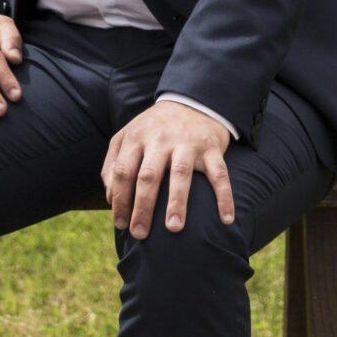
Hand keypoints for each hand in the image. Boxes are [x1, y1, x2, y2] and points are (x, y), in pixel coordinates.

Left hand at [103, 101, 235, 238]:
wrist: (192, 102)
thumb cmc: (154, 129)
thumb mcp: (128, 137)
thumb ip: (113, 164)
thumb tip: (110, 199)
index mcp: (137, 138)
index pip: (123, 171)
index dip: (120, 200)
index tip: (121, 224)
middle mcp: (160, 139)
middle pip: (148, 175)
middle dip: (143, 207)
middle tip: (140, 234)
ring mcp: (187, 143)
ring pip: (180, 174)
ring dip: (176, 202)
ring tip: (173, 228)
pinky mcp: (211, 148)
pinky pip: (219, 174)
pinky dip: (224, 196)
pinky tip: (226, 219)